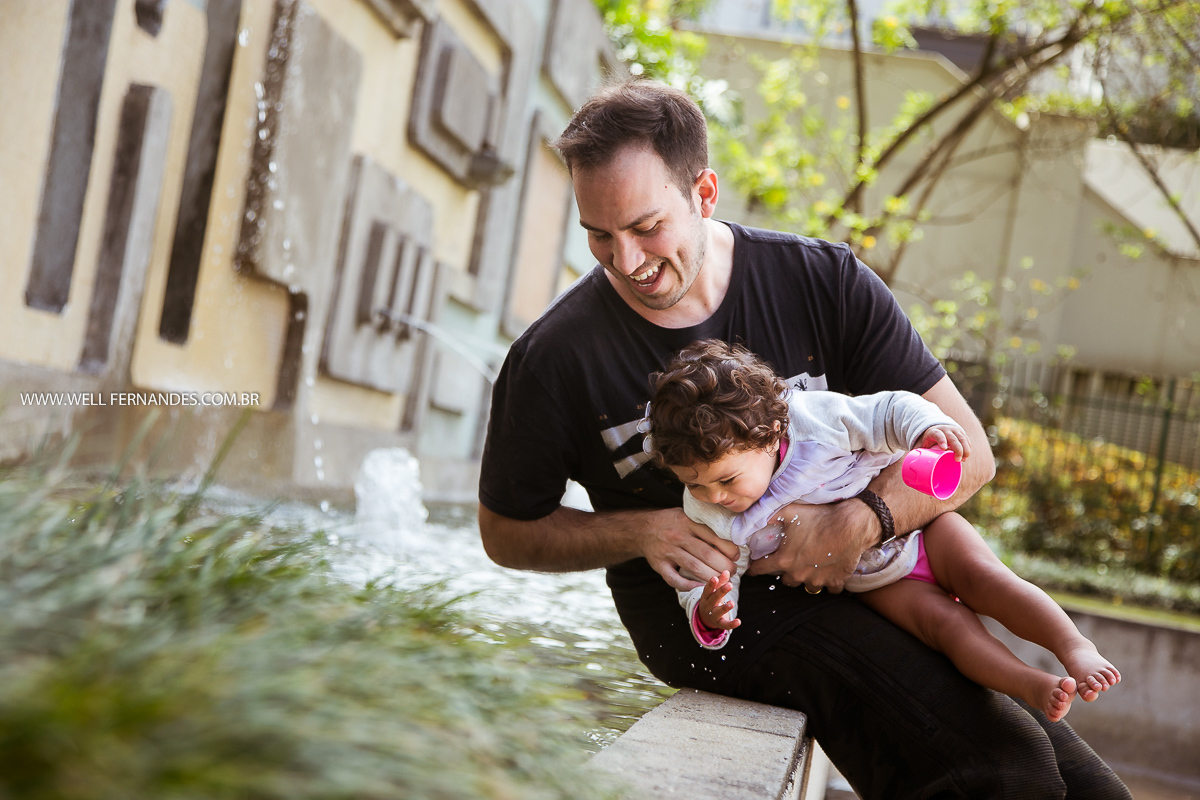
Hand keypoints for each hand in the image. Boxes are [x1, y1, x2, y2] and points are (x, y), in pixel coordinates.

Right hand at [642, 508, 740, 591]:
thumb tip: (732, 535)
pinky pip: (674, 579)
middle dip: (724, 565)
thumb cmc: (671, 522)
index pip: (713, 537)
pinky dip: (688, 585)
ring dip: (711, 576)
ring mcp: (667, 551)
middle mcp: (678, 536)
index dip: (729, 548)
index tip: (737, 556)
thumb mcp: (687, 514)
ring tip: (723, 580)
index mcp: (687, 522)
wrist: (642, 529)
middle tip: (733, 571)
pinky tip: (701, 587)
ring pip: (694, 567)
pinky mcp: (659, 565)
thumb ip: (704, 523)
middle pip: (706, 554)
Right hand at [698, 570, 740, 629]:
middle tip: (729, 585)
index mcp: (706, 596)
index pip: (707, 590)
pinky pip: (724, 624)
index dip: (711, 584)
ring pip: (717, 612)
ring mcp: (712, 615)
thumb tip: (726, 571)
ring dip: (724, 608)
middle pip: (713, 599)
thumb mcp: (715, 591)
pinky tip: (738, 621)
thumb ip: (721, 582)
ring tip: (732, 603)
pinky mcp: (719, 623)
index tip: (715, 578)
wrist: (705, 617)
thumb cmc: (712, 600)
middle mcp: (708, 606)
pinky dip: (731, 624)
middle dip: (721, 592)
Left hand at [745, 501, 877, 592]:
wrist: (851, 525)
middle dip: (786, 572)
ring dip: (807, 578)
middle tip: (791, 561)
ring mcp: (818, 580)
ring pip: (806, 586)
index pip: (761, 569)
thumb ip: (770, 516)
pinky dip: (829, 582)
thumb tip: (756, 519)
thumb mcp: (789, 511)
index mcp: (785, 560)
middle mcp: (799, 574)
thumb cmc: (819, 518)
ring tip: (810, 566)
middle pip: (786, 580)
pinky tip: (830, 571)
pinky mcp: (835, 582)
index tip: (752, 569)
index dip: (755, 568)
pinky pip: (830, 589)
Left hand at [920, 424, 970, 460]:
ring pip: (962, 438)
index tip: (944, 448)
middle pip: (953, 438)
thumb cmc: (926, 441)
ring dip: (965, 449)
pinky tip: (967, 455)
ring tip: (964, 460)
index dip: (941, 440)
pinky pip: (966, 439)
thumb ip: (917, 454)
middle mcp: (945, 429)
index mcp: (933, 432)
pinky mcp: (960, 433)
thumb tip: (910, 470)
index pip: (938, 434)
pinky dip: (968, 447)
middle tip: (957, 460)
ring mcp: (954, 430)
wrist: (934, 429)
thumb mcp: (920, 445)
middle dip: (957, 448)